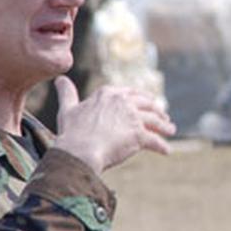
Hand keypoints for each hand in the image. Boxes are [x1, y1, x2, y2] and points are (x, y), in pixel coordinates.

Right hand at [51, 75, 176, 171]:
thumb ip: (67, 93)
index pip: (131, 93)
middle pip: (147, 105)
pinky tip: (166, 151)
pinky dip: (162, 146)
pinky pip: (155, 141)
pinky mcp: (139, 134)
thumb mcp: (68, 109)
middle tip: (164, 117)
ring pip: (155, 121)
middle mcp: (123, 102)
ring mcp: (133, 117)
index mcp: (108, 93)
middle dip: (157, 110)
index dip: (141, 98)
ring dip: (165, 126)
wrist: (78, 150)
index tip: (147, 102)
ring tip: (170, 131)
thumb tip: (60, 79)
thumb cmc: (71, 132)